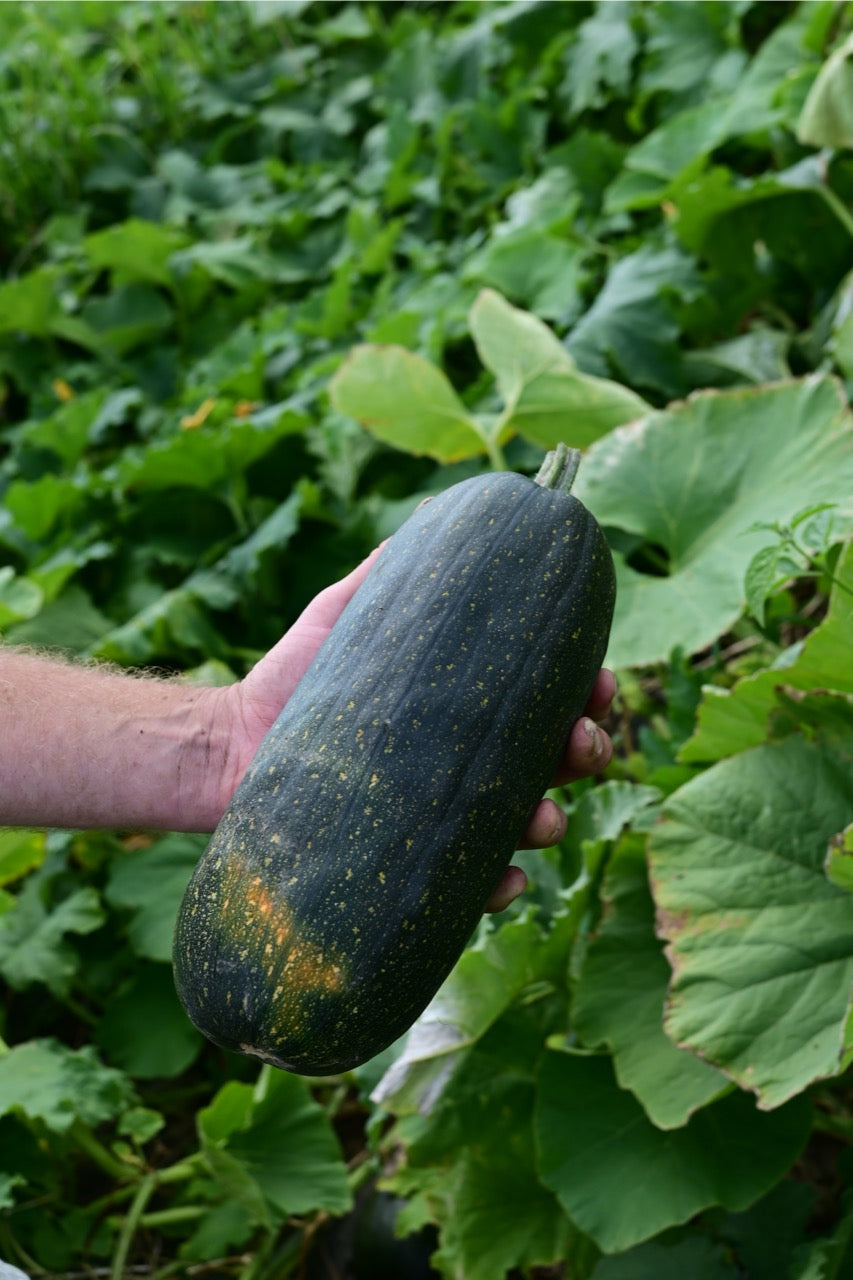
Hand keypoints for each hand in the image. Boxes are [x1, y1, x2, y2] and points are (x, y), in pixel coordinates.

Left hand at [222, 548, 615, 910]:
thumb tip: (434, 516)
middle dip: (586, 750)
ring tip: (542, 816)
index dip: (584, 691)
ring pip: (525, 823)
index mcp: (466, 706)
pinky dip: (497, 885)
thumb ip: (388, 572)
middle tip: (582, 740)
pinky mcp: (413, 859)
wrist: (230, 746)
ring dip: (552, 820)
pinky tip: (505, 878)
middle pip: (554, 760)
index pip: (543, 698)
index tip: (597, 680)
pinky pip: (470, 883)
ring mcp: (443, 814)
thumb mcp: (343, 614)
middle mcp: (466, 760)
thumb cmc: (292, 678)